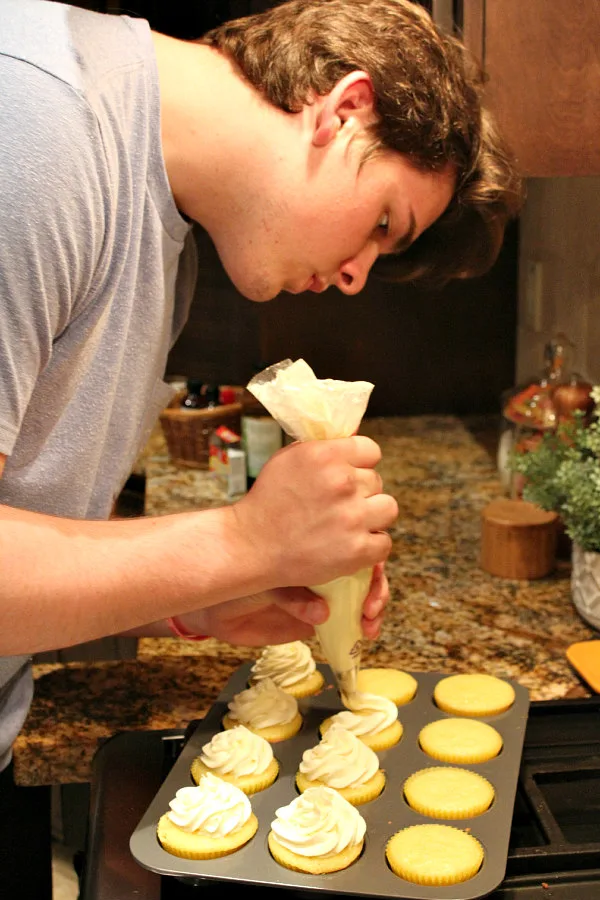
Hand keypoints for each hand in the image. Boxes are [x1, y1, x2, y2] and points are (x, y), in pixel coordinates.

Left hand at [179, 562, 388, 646]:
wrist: (215, 608)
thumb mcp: (264, 581)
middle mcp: (322, 568)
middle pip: (364, 573)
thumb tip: (322, 613)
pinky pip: (346, 625)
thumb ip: (292, 596)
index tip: (373, 573)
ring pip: (360, 599)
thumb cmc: (236, 581)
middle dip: (376, 590)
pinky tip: (363, 635)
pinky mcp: (317, 621)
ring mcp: (323, 595)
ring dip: (373, 611)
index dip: (369, 559)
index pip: (351, 546)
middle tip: (370, 608)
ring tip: (368, 625)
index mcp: (312, 547)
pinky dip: (358, 631)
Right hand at [231, 437, 397, 588]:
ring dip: (373, 517)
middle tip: (338, 506)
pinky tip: (351, 546)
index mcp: (326, 456)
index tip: (349, 475)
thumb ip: (321, 451)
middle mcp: (342, 482)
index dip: (361, 463)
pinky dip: (371, 547)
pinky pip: (384, 542)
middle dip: (361, 493)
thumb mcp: (288, 460)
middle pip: (377, 481)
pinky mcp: (357, 550)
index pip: (371, 450)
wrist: (251, 545)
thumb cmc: (267, 502)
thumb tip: (350, 445)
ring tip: (350, 525)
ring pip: (388, 508)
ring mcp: (352, 517)